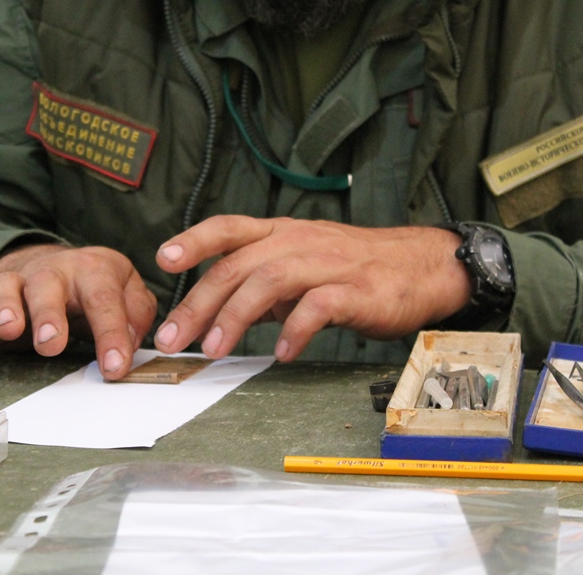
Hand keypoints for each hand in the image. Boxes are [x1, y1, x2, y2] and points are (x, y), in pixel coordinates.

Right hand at [0, 243, 156, 379]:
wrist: (57, 265)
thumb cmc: (97, 286)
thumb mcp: (128, 291)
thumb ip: (136, 314)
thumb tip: (129, 342)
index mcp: (93, 269)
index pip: (103, 299)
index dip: (110, 333)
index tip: (114, 367)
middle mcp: (53, 272)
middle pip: (47, 287)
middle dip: (48, 314)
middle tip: (50, 343)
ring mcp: (19, 284)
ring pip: (6, 289)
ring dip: (5, 310)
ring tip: (9, 331)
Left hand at [151, 216, 469, 361]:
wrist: (421, 267)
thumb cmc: (354, 268)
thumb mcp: (300, 267)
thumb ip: (259, 286)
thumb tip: (215, 313)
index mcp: (282, 233)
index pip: (230, 228)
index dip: (194, 240)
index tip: (162, 259)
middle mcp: (299, 242)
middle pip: (239, 265)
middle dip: (200, 301)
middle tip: (174, 337)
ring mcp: (328, 264)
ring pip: (271, 281)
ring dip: (236, 316)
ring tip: (215, 348)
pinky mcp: (357, 291)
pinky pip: (318, 307)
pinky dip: (294, 330)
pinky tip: (280, 353)